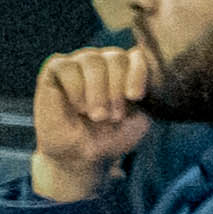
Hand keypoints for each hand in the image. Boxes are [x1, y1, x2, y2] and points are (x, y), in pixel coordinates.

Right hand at [30, 42, 161, 198]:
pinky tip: (77, 107)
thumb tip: (156, 74)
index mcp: (127, 70)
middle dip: (115, 90)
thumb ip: (148, 96)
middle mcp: (104, 61)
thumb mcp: (139, 119)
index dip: (137, 73)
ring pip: (92, 60)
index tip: (135, 97)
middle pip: (115, 58)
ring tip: (96, 116)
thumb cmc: (111, 137)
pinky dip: (75, 89)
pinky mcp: (56, 69)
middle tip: (113, 116)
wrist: (81, 156)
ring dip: (97, 91)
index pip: (137, 57)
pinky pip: (67, 66)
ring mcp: (79, 62)